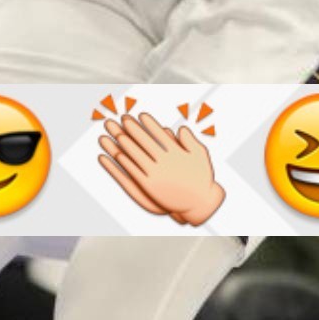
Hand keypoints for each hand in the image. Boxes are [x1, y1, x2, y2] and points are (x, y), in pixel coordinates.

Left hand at [97, 113, 225, 226]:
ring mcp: (156, 175)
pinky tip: (117, 154)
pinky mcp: (149, 187)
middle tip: (124, 118)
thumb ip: (190, 141)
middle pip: (145, 142)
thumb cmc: (201, 178)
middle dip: (133, 128)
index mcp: (177, 154)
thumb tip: (180, 127)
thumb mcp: (201, 157)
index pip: (159, 134)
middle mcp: (165, 163)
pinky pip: (134, 171)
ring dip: (125, 142)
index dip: (149, 123)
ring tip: (117, 133)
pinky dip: (125, 162)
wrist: (199, 204)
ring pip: (137, 155)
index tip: (141, 115)